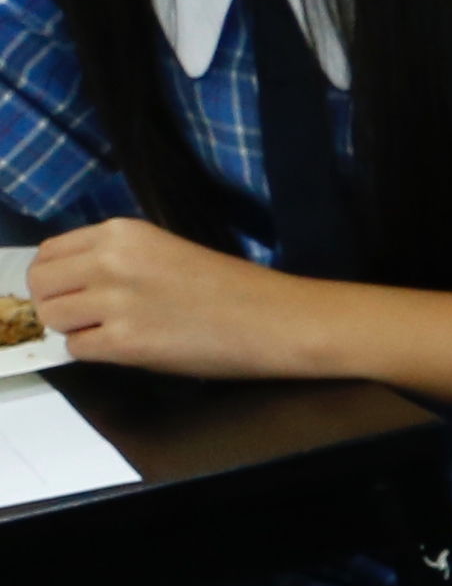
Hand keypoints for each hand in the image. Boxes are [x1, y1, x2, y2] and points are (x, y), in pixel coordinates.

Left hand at [16, 217, 325, 379]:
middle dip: (55, 304)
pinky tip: (125, 350)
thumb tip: (75, 285)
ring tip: (108, 334)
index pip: (50, 252)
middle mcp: (111, 260)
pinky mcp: (128, 343)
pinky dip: (93, 353)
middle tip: (83, 319)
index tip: (71, 293)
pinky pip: (77, 349)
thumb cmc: (232, 288)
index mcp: (121, 232)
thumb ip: (116, 259)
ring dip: (73, 330)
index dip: (55, 278)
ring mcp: (117, 302)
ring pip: (53, 318)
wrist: (277, 319)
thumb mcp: (165, 251)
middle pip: (41, 284)